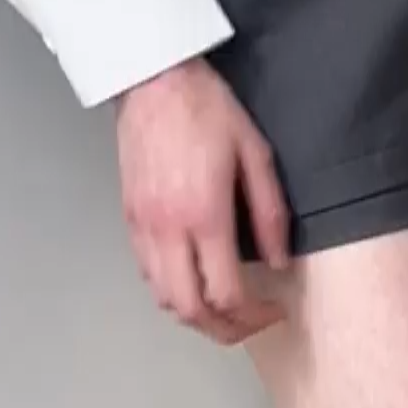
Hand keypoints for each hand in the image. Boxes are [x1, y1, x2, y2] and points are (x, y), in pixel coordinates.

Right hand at [115, 58, 292, 344]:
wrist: (152, 78)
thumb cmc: (207, 107)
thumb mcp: (254, 151)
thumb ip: (270, 211)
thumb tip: (279, 261)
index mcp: (204, 214)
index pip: (226, 294)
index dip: (253, 316)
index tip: (273, 310)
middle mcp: (168, 230)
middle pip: (190, 310)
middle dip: (224, 330)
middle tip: (251, 323)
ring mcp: (142, 226)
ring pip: (163, 298)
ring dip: (194, 314)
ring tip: (224, 306)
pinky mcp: (128, 217)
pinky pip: (146, 273)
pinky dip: (170, 290)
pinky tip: (191, 277)